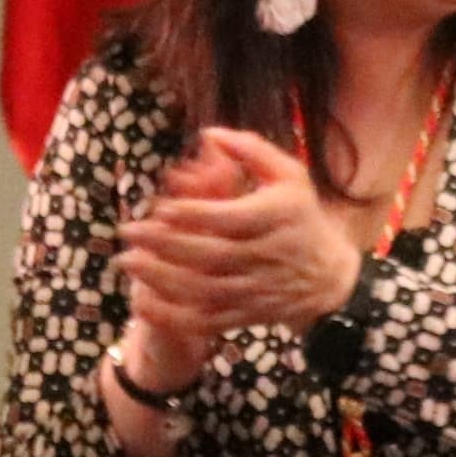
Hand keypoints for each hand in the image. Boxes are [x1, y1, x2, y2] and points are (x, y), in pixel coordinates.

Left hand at [120, 125, 366, 341]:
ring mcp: (255, 291)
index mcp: (276, 218)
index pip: (229, 218)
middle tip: (128, 231)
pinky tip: (142, 302)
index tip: (161, 207)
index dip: (192, 214)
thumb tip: (207, 134)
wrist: (328, 278)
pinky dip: (172, 317)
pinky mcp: (245, 316)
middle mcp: (265, 257)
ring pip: (202, 290)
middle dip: (164, 244)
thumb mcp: (289, 175)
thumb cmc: (301, 217)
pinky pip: (205, 322)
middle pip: (209, 255)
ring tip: (127, 261)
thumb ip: (251, 150)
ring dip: (161, 278)